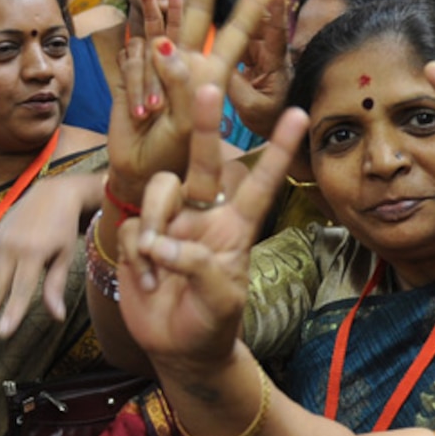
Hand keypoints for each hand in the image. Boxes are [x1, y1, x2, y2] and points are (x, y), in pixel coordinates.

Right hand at [0, 172, 102, 343]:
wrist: (52, 193)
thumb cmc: (64, 228)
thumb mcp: (65, 255)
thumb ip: (55, 285)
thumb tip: (57, 316)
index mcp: (33, 250)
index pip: (21, 288)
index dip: (12, 312)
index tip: (3, 334)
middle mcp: (12, 245)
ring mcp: (0, 240)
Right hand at [106, 0, 273, 201]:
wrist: (144, 172)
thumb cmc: (176, 153)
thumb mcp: (187, 120)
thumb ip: (179, 83)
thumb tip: (161, 44)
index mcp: (214, 74)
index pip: (236, 33)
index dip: (252, 6)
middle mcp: (190, 65)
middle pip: (199, 15)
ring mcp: (162, 68)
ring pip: (163, 25)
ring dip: (159, 3)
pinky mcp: (136, 74)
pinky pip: (135, 46)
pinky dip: (136, 30)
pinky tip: (139, 4)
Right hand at [114, 83, 308, 366]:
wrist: (179, 348)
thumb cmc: (212, 322)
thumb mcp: (221, 300)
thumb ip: (200, 266)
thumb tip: (164, 243)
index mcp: (236, 226)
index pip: (260, 183)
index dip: (277, 150)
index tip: (298, 115)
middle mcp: (205, 215)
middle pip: (204, 161)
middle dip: (206, 125)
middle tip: (209, 87)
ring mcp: (172, 223)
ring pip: (160, 190)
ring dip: (157, 223)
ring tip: (158, 266)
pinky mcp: (142, 235)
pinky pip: (136, 226)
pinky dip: (139, 254)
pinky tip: (148, 282)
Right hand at [228, 0, 291, 138]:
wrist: (277, 132)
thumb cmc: (269, 121)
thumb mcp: (252, 108)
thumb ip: (234, 86)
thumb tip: (212, 67)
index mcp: (275, 64)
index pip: (276, 31)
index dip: (276, 6)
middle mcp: (268, 53)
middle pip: (260, 16)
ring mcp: (258, 55)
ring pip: (247, 23)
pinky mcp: (248, 60)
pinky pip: (236, 36)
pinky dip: (227, 19)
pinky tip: (219, 2)